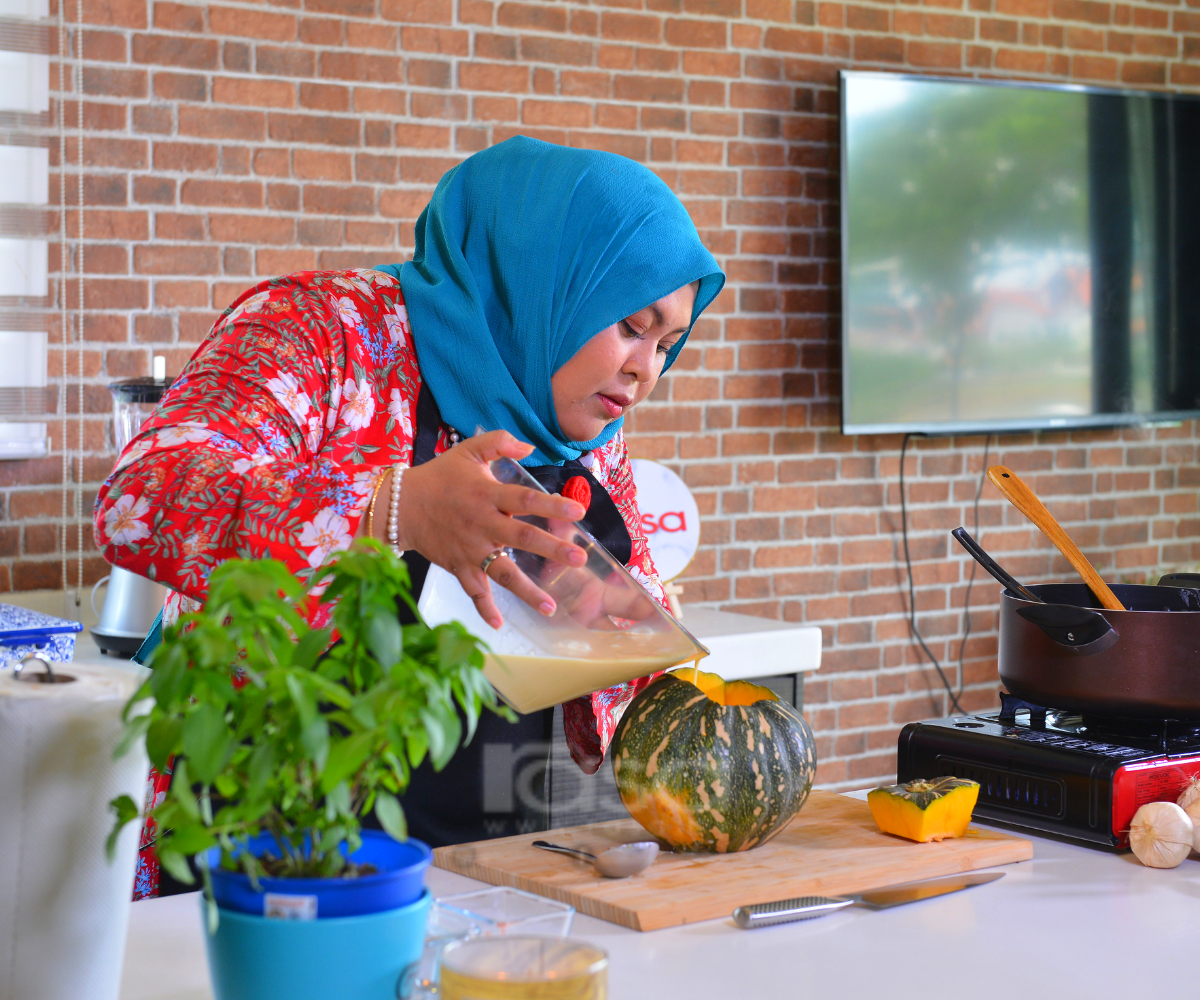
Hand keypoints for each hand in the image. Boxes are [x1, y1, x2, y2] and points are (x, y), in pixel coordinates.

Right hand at [394, 431, 586, 628]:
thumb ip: (499, 442)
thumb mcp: (468, 450)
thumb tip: (530, 446)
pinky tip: (500, 624)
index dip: (551, 505)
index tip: (578, 512)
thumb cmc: (440, 476)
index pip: (524, 500)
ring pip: (502, 572)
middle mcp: (482, 524)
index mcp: (487, 495)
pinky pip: (473, 591)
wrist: (401, 506)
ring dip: (526, 591)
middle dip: (552, 549)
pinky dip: (484, 609)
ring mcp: (470, 549)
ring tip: (550, 606)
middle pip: (521, 538)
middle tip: (579, 558)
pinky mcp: (458, 566)